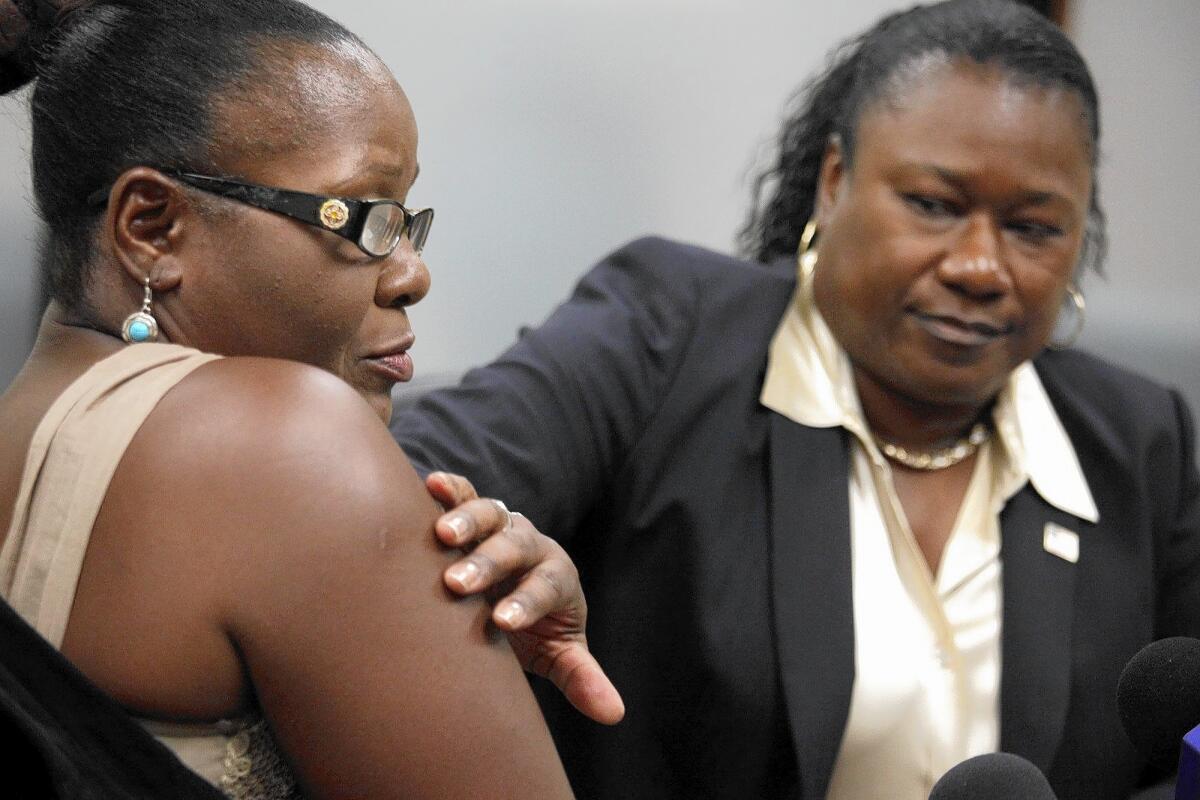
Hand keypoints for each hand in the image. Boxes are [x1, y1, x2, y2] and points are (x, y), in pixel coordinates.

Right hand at [425, 471, 624, 725]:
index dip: (527, 603)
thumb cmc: (536, 627)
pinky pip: (466, 495)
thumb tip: (614, 713)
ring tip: (443, 536)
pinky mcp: (475, 513)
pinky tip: (431, 483)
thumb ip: (580, 676)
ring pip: (491, 515)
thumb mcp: (558, 652)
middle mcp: (532, 546)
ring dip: (468, 522)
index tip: (503, 622)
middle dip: (490, 564)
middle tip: (458, 584)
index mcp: (558, 577)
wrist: (515, 591)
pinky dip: (451, 488)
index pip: (547, 587)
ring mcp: (504, 526)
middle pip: (516, 547)